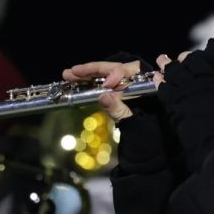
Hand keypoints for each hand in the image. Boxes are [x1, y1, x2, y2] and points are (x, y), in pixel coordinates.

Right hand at [64, 53, 173, 170]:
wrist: (146, 145)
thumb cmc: (144, 131)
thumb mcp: (132, 121)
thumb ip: (119, 108)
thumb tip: (103, 96)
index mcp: (143, 83)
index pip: (129, 69)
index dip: (117, 74)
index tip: (108, 84)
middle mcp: (132, 81)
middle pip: (111, 68)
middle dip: (92, 70)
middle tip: (72, 72)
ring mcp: (122, 87)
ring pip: (103, 75)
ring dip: (85, 75)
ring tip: (68, 74)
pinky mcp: (114, 93)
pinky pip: (101, 84)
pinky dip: (88, 83)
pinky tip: (75, 82)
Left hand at [155, 37, 213, 169]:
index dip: (213, 48)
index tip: (209, 46)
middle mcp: (204, 78)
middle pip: (192, 59)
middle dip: (187, 57)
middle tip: (182, 57)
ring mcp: (188, 89)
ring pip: (174, 69)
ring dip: (168, 64)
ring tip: (162, 59)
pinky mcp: (175, 102)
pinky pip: (163, 87)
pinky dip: (160, 81)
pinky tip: (158, 78)